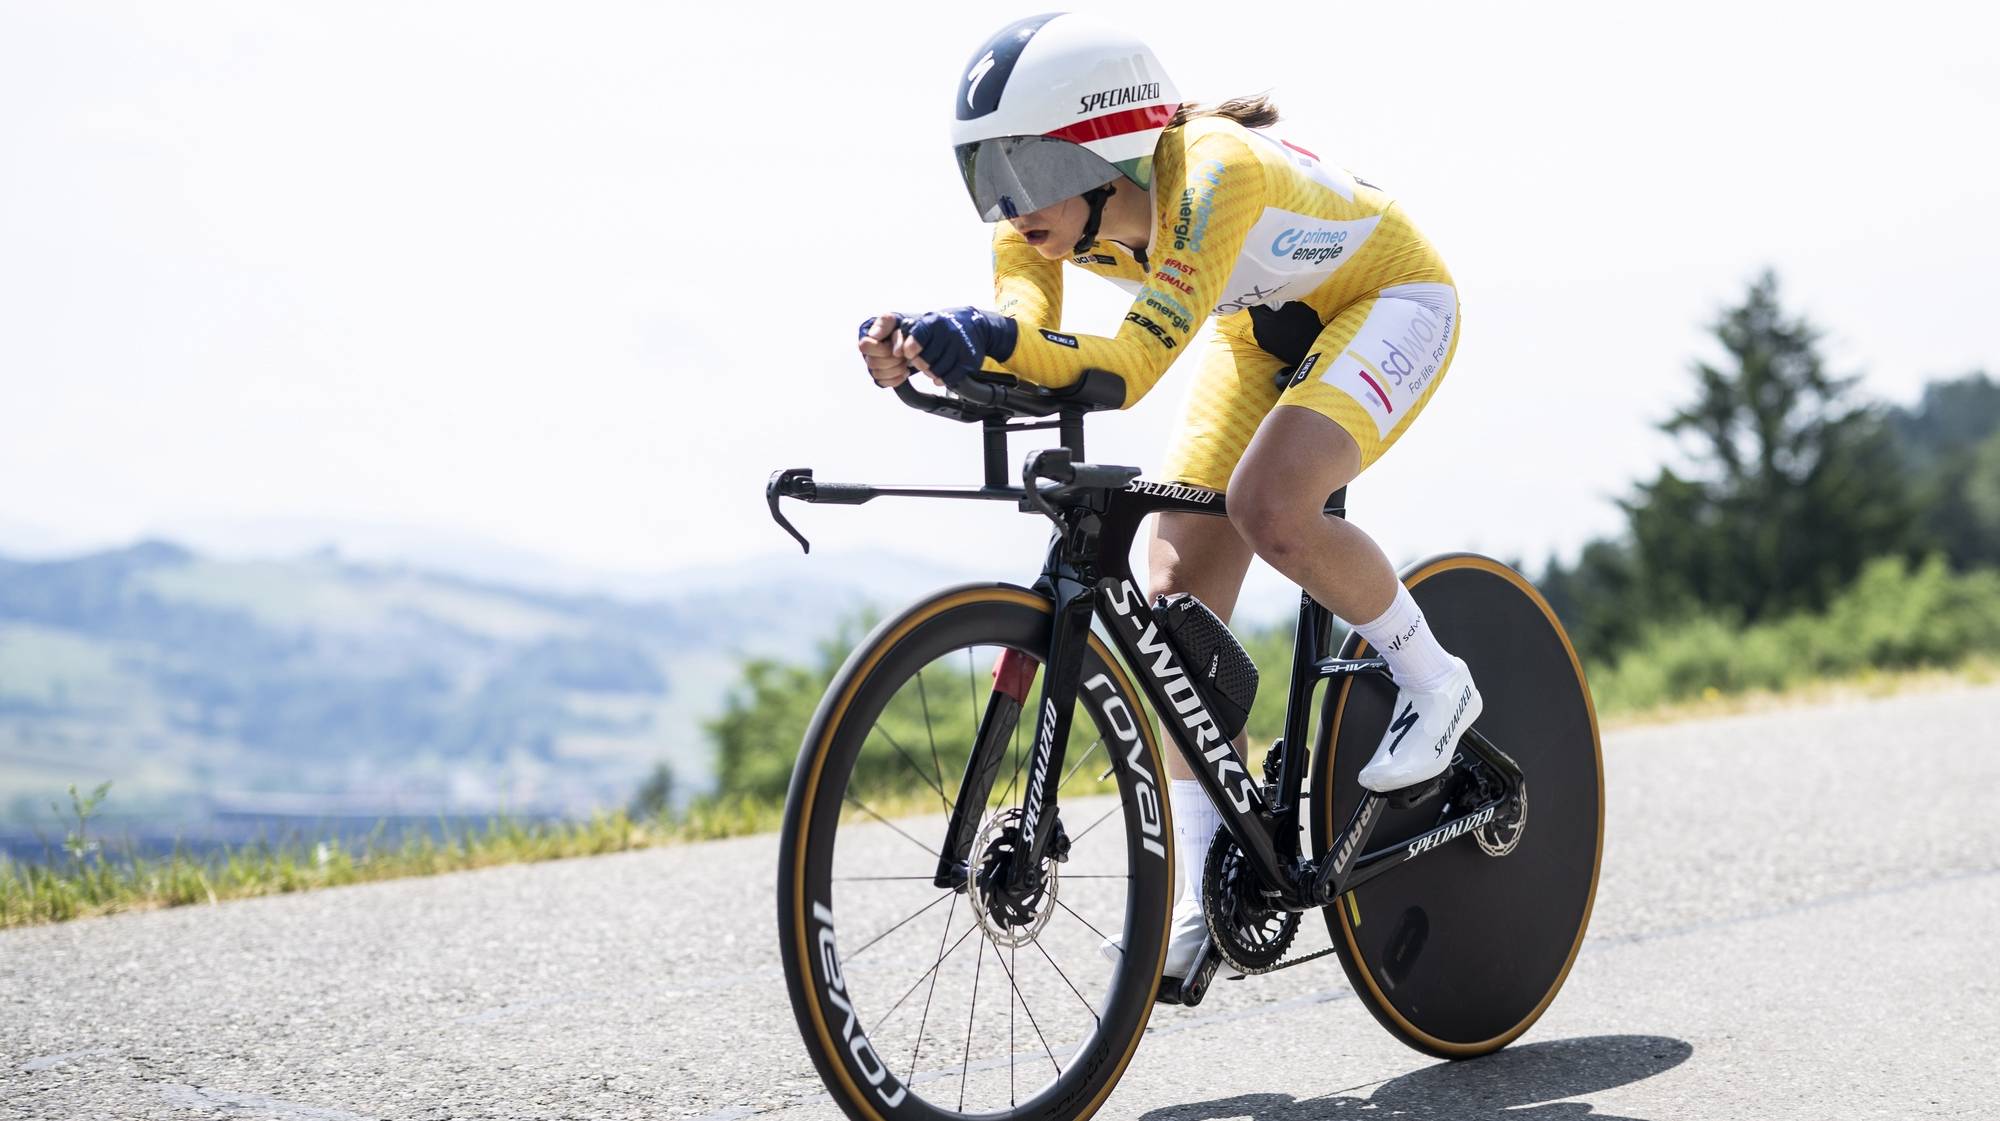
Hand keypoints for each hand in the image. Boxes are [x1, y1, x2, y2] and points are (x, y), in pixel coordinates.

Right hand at [856, 313, 941, 388]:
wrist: (912, 340)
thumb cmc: (901, 328)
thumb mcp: (895, 320)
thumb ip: (885, 323)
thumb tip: (873, 335)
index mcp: (867, 337)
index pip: (864, 346)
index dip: (881, 349)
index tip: (893, 346)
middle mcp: (867, 352)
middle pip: (872, 363)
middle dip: (892, 360)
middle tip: (904, 354)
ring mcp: (873, 366)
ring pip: (878, 375)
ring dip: (896, 369)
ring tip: (906, 361)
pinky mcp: (880, 377)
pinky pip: (884, 383)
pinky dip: (897, 378)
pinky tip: (905, 371)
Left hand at [901, 308, 1018, 385]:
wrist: (976, 326)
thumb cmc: (945, 326)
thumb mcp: (929, 322)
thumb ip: (912, 334)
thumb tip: (897, 352)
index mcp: (934, 322)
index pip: (917, 338)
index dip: (910, 350)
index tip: (909, 354)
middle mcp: (948, 333)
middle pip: (926, 359)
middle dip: (921, 364)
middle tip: (921, 364)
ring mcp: (960, 347)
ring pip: (938, 370)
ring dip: (932, 373)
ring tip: (931, 369)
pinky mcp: (970, 360)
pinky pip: (952, 376)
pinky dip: (943, 379)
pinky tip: (940, 377)